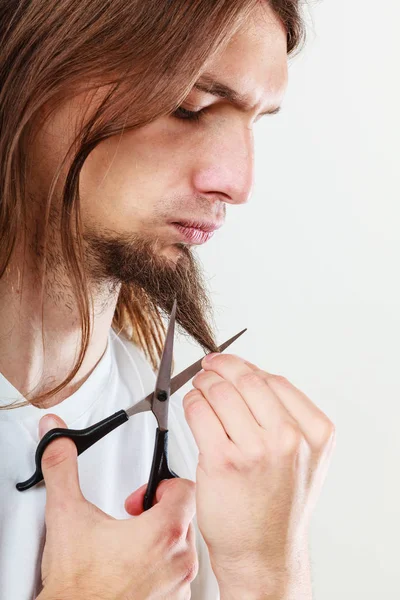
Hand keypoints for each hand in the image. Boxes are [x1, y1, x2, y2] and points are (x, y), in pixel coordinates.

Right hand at [36, 414, 197, 599]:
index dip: (164, 484)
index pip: (187, 489)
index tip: (145, 494)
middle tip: (132, 518)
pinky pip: (178, 576)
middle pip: (185, 516)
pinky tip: (134, 569)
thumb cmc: (78, 585)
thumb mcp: (66, 514)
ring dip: (161, 540)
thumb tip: (58, 439)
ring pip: (183, 547)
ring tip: (131, 544)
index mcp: (163, 532)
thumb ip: (62, 468)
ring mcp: (178, 586)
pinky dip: (160, 568)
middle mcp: (178, 560)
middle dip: (159, 511)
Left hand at [183, 353, 335, 598]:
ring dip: (204, 383)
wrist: (263, 552)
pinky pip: (199, 411)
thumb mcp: (303, 458)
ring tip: (199, 388)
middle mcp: (289, 439)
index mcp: (314, 432)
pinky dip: (191, 402)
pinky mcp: (223, 461)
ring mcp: (256, 449)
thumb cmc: (278, 505)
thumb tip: (248, 377)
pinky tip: (193, 406)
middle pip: (247, 379)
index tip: (231, 364)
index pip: (274, 380)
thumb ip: (286, 417)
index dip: (245, 366)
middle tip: (209, 367)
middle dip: (221, 367)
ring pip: (220, 391)